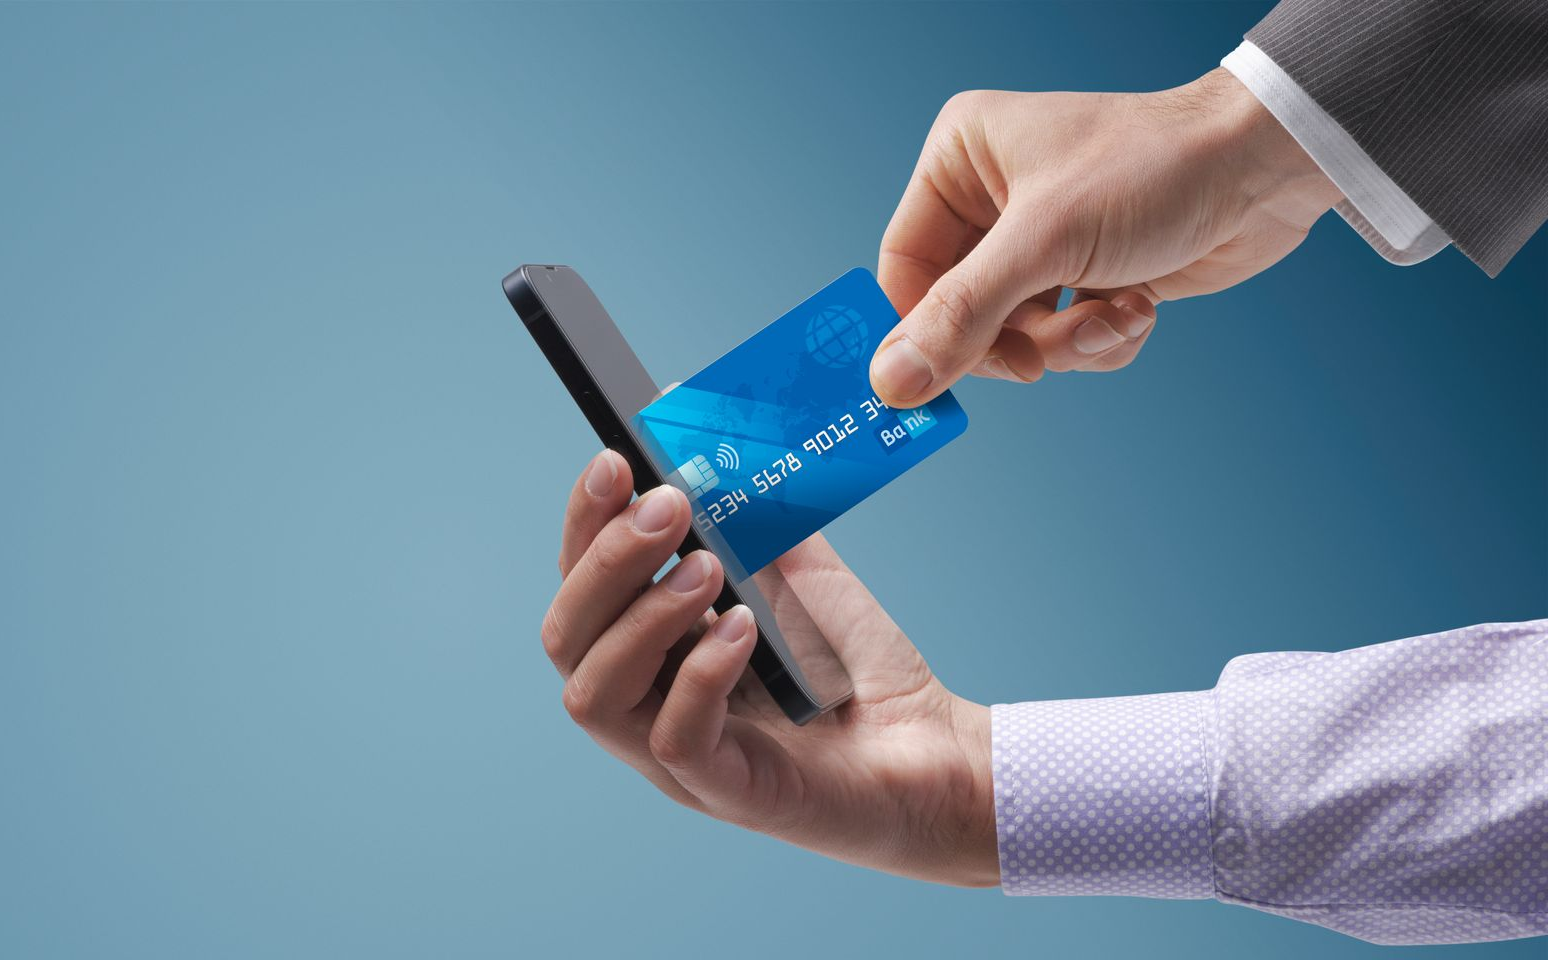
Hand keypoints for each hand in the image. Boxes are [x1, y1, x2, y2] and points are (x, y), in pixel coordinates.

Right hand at [542, 449, 997, 886]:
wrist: (936, 746)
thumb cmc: (857, 668)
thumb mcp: (800, 574)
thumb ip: (754, 519)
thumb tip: (711, 441)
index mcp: (652, 649)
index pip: (580, 586)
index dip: (585, 524)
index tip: (614, 462)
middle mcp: (649, 704)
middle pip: (568, 638)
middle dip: (607, 562)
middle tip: (669, 507)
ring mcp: (680, 758)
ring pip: (596, 695)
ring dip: (642, 616)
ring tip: (706, 566)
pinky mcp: (730, 792)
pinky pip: (677, 738)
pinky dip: (700, 673)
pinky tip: (742, 628)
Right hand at [871, 67, 1341, 404]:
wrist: (1266, 170)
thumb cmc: (1153, 170)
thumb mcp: (1044, 243)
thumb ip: (962, 315)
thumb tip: (890, 383)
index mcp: (961, 161)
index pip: (904, 266)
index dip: (916, 328)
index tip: (929, 385)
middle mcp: (993, 198)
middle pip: (956, 312)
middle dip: (1010, 341)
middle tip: (1037, 361)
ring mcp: (1042, 241)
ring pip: (1014, 335)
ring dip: (1066, 344)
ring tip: (1113, 315)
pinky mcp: (1087, 275)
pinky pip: (1063, 340)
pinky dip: (1100, 339)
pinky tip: (1140, 308)